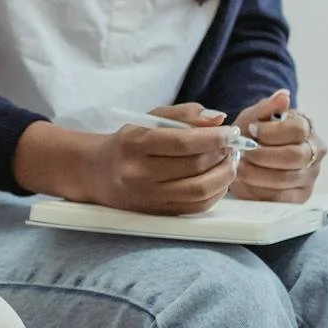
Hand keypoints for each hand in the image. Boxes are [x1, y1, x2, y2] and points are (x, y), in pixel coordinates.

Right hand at [16, 106, 232, 215]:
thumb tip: (219, 119)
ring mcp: (148, 198)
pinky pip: (196, 207)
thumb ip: (185, 114)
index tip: (230, 131)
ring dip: (224, 175)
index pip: (184, 143)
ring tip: (229, 161)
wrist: (96, 173)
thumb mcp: (149, 119)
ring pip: (200, 190)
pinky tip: (219, 179)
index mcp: (135, 145)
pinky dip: (216, 192)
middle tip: (232, 145)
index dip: (214, 138)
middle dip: (222, 154)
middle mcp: (139, 174)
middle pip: (195, 167)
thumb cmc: (129, 143)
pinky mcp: (157, 213)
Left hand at [230, 91, 326, 203]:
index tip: (252, 131)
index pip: (297, 129)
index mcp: (308, 129)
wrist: (249, 156)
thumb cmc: (255, 134)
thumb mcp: (255, 117)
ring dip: (256, 174)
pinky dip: (259, 191)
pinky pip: (280, 198)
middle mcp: (315, 153)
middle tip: (243, 154)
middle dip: (262, 156)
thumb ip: (267, 107)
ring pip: (284, 179)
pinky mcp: (300, 197)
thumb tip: (284, 96)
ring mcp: (310, 177)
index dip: (271, 132)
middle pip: (294, 157)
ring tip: (240, 168)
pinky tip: (246, 183)